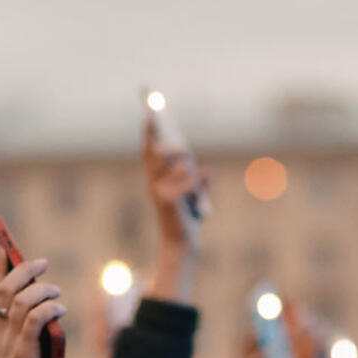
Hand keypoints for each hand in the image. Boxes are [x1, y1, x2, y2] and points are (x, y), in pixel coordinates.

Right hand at [0, 250, 64, 357]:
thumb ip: (30, 337)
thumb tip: (49, 314)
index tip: (2, 247)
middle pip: (5, 290)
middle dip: (22, 269)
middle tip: (41, 262)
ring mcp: (8, 345)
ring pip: (20, 301)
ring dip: (42, 289)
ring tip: (57, 289)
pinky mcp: (24, 354)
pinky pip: (35, 320)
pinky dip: (49, 308)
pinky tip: (61, 308)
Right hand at [143, 116, 207, 251]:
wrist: (182, 242)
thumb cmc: (187, 216)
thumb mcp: (192, 191)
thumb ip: (196, 177)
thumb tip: (203, 167)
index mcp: (156, 180)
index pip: (148, 152)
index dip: (147, 134)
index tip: (149, 115)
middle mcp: (154, 184)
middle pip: (158, 155)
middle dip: (171, 148)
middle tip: (185, 148)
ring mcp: (160, 193)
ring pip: (178, 166)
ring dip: (188, 169)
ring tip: (194, 176)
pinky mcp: (170, 202)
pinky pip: (188, 182)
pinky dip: (201, 180)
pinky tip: (209, 173)